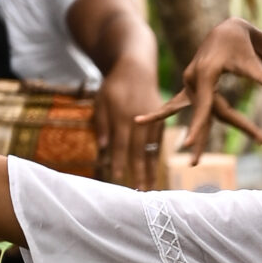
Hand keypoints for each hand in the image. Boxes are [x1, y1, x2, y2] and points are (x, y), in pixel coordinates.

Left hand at [94, 55, 166, 192]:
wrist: (136, 69)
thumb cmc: (113, 88)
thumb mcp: (101, 101)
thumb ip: (102, 125)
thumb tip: (102, 149)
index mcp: (122, 116)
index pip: (121, 144)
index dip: (120, 162)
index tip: (118, 179)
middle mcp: (139, 120)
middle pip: (139, 151)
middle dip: (139, 172)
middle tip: (140, 192)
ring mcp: (152, 121)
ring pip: (151, 150)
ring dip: (150, 171)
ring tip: (150, 189)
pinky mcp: (160, 121)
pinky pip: (158, 144)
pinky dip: (155, 160)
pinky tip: (154, 173)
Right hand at [134, 18, 261, 163]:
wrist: (225, 29)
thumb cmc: (239, 44)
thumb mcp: (250, 60)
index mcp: (204, 75)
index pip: (203, 106)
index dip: (197, 124)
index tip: (190, 142)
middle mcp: (192, 81)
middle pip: (199, 114)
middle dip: (198, 137)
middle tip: (194, 163)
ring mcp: (189, 84)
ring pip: (192, 113)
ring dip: (193, 134)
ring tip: (190, 158)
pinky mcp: (190, 87)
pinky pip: (175, 105)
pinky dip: (159, 114)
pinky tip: (139, 121)